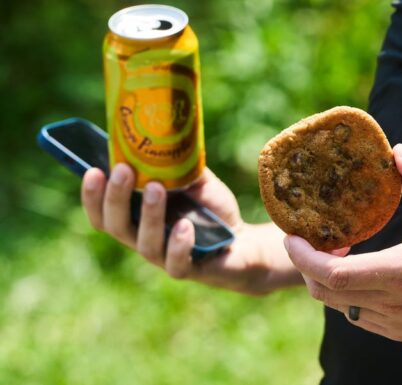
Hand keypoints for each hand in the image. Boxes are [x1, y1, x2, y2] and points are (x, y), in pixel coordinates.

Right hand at [81, 164, 296, 294]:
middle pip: (115, 225)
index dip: (92, 195)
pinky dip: (178, 245)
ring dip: (149, 214)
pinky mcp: (188, 269)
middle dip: (116, 197)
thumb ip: (178, 163)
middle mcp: (142, 239)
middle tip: (123, 171)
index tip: (92, 170)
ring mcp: (163, 257)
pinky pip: (176, 264)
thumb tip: (164, 133)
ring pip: (145, 243)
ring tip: (157, 188)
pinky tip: (184, 226)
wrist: (243, 242)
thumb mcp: (196, 181)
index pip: (101, 211)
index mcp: (135, 218)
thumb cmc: (211, 210)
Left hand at [285, 144, 401, 350]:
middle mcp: (396, 302)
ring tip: (339, 253)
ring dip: (328, 282)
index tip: (294, 235)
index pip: (333, 274)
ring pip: (341, 307)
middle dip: (307, 266)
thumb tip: (398, 151)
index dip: (303, 257)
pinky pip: (360, 319)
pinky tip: (364, 274)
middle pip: (326, 293)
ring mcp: (399, 323)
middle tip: (315, 239)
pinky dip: (348, 297)